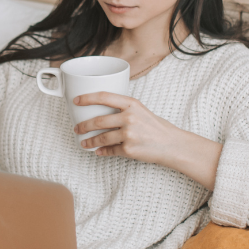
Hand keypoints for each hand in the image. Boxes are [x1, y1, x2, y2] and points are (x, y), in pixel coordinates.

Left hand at [72, 92, 222, 188]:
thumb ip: (123, 109)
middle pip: (98, 120)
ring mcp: (128, 134)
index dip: (87, 98)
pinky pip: (110, 150)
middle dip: (83, 126)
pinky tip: (97, 151)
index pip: (103, 96)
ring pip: (101, 138)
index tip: (76, 100)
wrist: (172, 145)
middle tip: (76, 128)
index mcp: (131, 104)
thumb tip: (100, 111)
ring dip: (89, 141)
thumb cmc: (156, 127)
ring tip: (84, 143)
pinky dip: (102, 151)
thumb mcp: (141, 110)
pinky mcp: (129, 149)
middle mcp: (129, 118)